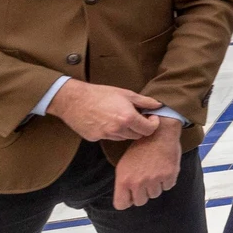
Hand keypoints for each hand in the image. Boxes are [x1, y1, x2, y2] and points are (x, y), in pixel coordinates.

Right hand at [47, 78, 163, 141]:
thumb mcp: (125, 94)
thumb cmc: (100, 94)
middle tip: (136, 116)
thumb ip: (144, 101)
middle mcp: (118, 129)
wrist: (73, 100)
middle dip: (140, 127)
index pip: (149, 130)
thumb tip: (159, 105)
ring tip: (120, 117)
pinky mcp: (95, 138)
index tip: (150, 117)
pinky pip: (110, 137)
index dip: (153, 124)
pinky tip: (106, 121)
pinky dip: (112, 131)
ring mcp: (106, 136)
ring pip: (124, 137)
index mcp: (127, 118)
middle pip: (138, 135)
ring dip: (126, 130)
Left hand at [113, 119, 180, 208]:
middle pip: (140, 202)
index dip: (127, 200)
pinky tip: (164, 168)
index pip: (121, 205)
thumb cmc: (139, 149)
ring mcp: (154, 180)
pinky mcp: (169, 175)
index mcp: (123, 180)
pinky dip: (167, 180)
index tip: (131, 195)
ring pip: (155, 194)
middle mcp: (138, 182)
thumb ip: (124, 183)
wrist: (157, 133)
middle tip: (145, 180)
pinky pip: (168, 186)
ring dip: (156, 186)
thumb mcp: (124, 165)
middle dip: (143, 193)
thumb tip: (127, 198)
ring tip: (155, 171)